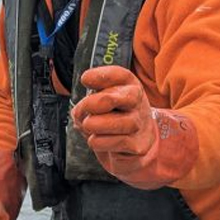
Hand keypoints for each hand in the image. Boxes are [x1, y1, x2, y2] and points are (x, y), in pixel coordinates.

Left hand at [70, 66, 197, 189]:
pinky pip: (112, 142)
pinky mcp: (138, 145)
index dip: (98, 76)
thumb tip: (80, 112)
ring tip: (89, 126)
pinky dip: (98, 142)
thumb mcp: (102, 101)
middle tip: (83, 110)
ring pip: (112, 123)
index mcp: (129, 85)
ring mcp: (139, 123)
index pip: (117, 74)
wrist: (136, 143)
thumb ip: (89, 100)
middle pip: (110, 99)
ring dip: (93, 126)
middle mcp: (137, 101)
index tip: (85, 80)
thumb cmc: (114, 117)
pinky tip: (97, 139)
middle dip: (90, 104)